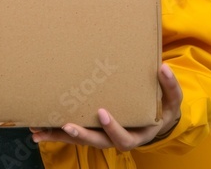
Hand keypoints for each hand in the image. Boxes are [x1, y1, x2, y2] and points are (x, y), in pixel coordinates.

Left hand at [29, 63, 182, 151]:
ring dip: (59, 136)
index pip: (122, 137)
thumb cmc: (163, 108)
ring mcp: (102, 136)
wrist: (157, 120)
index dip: (112, 128)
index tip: (102, 112)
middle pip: (96, 142)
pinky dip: (55, 132)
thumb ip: (170, 87)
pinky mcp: (91, 130)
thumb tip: (165, 68)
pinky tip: (37, 129)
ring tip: (39, 131)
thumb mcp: (173, 100)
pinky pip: (73, 134)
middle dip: (80, 135)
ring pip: (79, 140)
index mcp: (136, 134)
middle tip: (66, 125)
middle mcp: (116, 138)